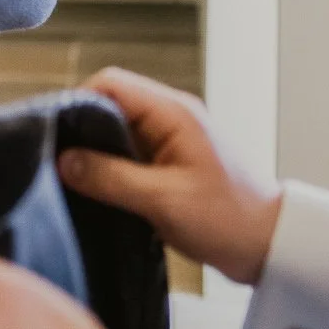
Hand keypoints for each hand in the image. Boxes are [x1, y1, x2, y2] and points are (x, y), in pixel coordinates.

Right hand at [60, 67, 282, 285]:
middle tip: (61, 161)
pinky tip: (102, 189)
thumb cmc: (227, 220)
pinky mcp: (171, 160)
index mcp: (173, 113)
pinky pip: (130, 151)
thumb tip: (63, 160)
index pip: (110, 83)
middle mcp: (171, 116)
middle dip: (83, 129)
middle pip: (110, 103)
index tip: (57, 135)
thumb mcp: (162, 201)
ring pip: (118, 129)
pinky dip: (113, 166)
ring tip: (78, 179)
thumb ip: (110, 177)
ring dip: (98, 151)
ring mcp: (172, 138)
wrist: (272, 246)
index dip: (78, 102)